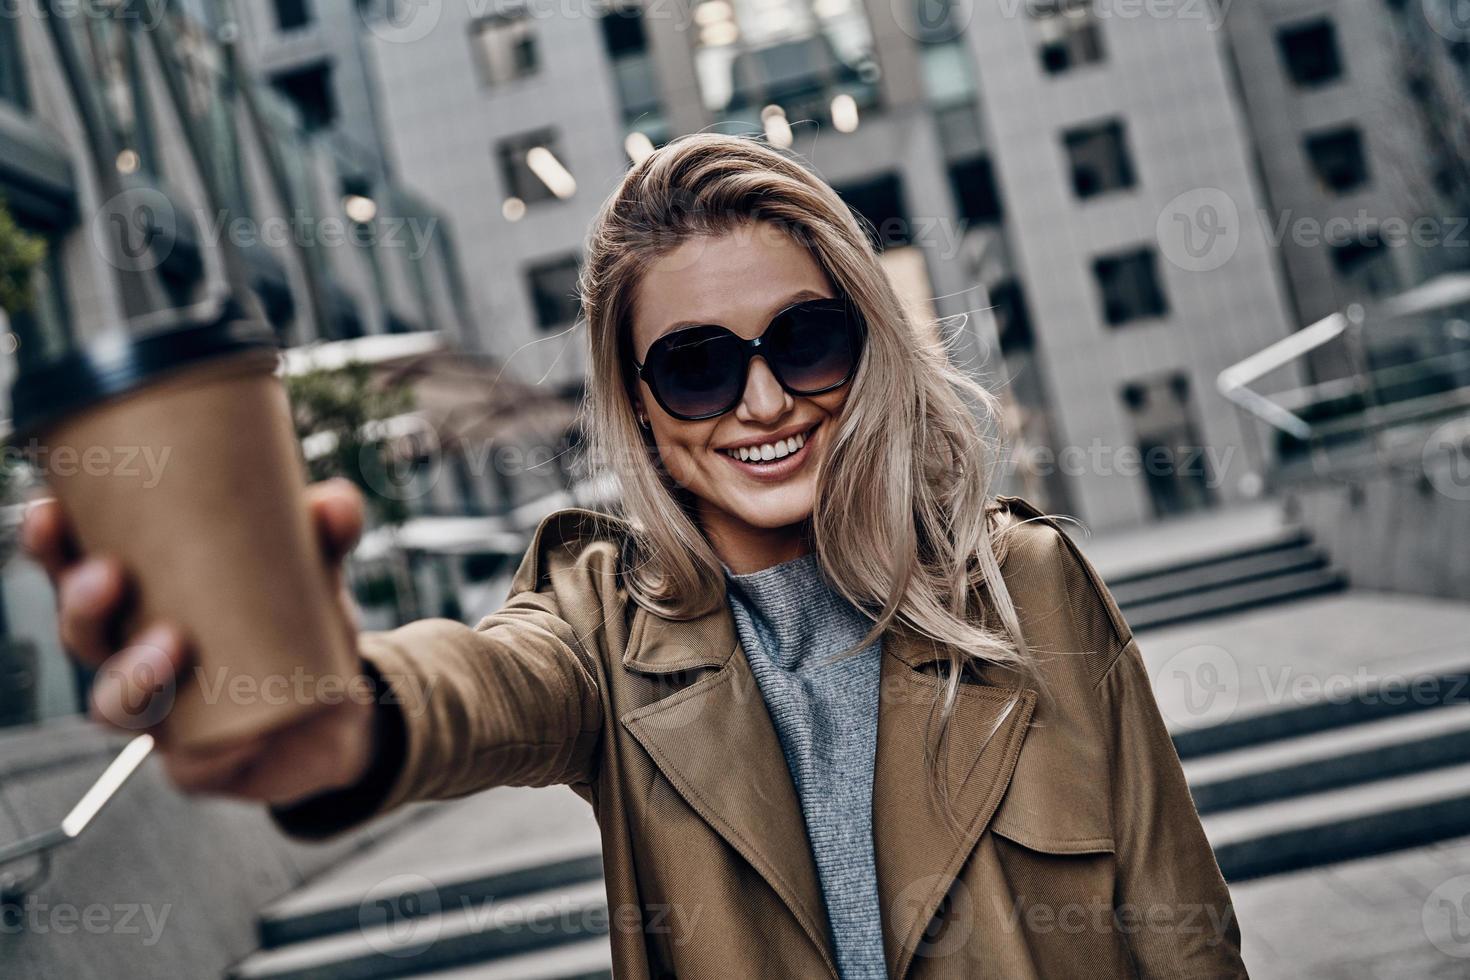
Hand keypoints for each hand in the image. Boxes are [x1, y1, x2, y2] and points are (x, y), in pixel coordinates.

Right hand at [22, 478, 378, 805]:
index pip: (76, 569)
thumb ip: (326, 536)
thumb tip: (334, 501)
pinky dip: (212, 748)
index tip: (50, 510)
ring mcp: (162, 716)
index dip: (52, 545)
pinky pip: (192, 762)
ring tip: (170, 644)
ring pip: (114, 705)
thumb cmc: (303, 629)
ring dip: (129, 677)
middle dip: (81, 607)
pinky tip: (239, 734)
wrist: (340, 714)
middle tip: (107, 577)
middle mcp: (137, 659)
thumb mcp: (318, 574)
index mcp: (145, 601)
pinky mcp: (201, 764)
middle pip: (82, 635)